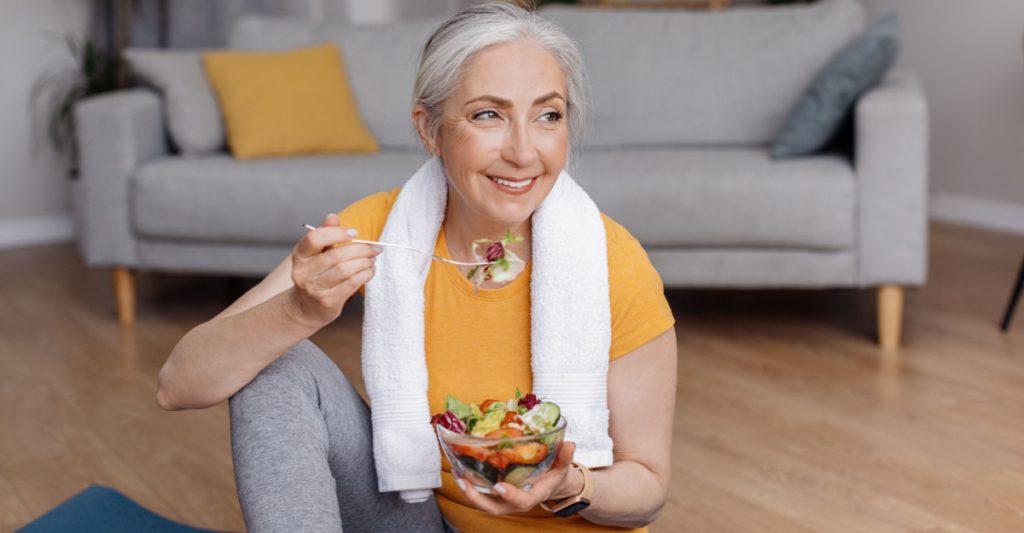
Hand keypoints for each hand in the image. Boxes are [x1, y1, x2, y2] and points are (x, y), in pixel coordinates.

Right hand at [287, 213, 379, 328]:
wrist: (306, 307)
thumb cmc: (316, 274)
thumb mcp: (316, 253)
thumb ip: (325, 234)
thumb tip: (333, 216)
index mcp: (300, 255)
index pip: (315, 239)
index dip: (336, 233)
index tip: (354, 233)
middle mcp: (303, 272)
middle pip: (336, 255)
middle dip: (361, 249)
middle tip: (374, 248)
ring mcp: (314, 288)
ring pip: (345, 270)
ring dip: (364, 263)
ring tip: (372, 260)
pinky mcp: (327, 301)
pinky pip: (351, 284)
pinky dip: (365, 275)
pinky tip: (370, 271)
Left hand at [454, 441, 578, 515]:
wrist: (549, 484)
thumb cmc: (554, 475)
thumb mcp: (562, 466)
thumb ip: (565, 457)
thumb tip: (569, 444)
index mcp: (533, 495)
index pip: (522, 501)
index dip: (510, 496)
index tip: (500, 486)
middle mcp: (515, 501)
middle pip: (494, 508)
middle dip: (478, 498)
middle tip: (465, 482)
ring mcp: (504, 500)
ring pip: (484, 502)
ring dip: (469, 491)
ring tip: (457, 475)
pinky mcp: (496, 494)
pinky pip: (481, 493)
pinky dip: (469, 484)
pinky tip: (459, 469)